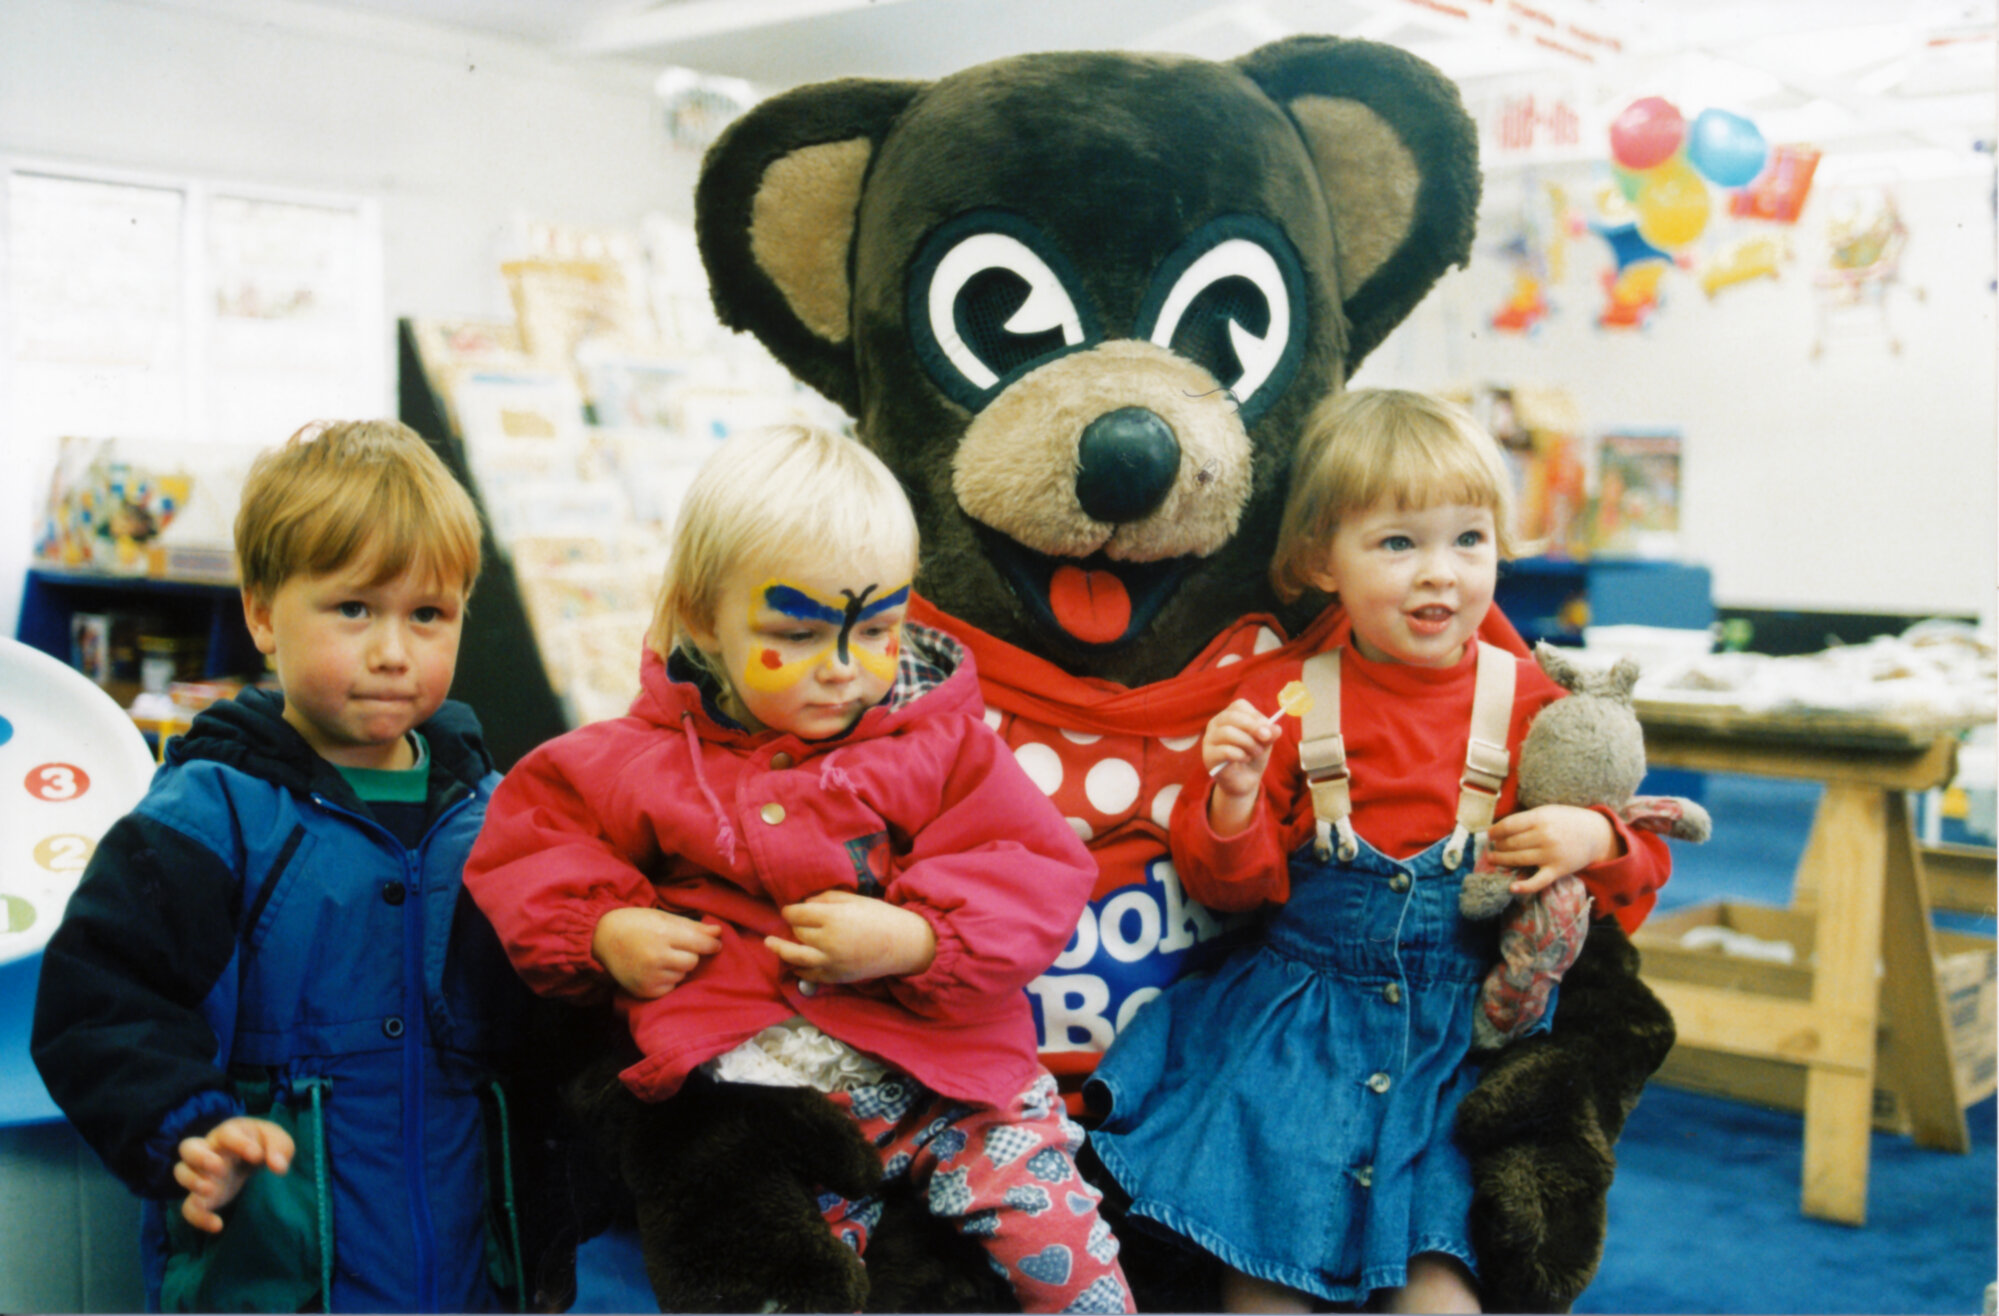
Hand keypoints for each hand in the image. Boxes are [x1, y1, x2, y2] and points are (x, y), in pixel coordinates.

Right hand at [174, 1116, 293, 1233]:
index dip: (240, 1143)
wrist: (252, 1157)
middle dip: (200, 1157)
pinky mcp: (201, 1197)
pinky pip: (187, 1207)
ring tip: (211, 1190)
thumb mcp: (277, 1140)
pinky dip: (198, 1217)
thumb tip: (278, 1167)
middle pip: (188, 1147)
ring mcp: (202, 1174)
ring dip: (192, 1181)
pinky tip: (218, 1225)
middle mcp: (210, 1151)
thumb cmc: (263, 1144)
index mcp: (229, 1133)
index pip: (227, 1133)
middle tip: (220, 1167)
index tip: (257, 1156)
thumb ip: (280, 1148)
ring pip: (180, 1172)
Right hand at [593, 906, 724, 998]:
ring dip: (678, 967)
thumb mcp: (663, 918)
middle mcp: (656, 957)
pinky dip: (667, 980)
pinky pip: (670, 988)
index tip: (715, 944)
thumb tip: (718, 932)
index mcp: (663, 934)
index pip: (701, 944)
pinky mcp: (644, 991)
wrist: (602, 937)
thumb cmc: (636, 924)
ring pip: (682, 975)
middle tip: (676, 947)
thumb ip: (693, 927)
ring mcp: (649, 976)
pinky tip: (654, 969)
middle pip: (693, 962)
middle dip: (690, 955)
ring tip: (660, 957)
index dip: (712, 944)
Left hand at [766, 889, 935, 983]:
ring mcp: (830, 962)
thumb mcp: (854, 899)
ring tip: (769, 944)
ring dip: (780, 950)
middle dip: (794, 927)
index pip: (797, 914)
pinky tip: (793, 964)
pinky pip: (810, 974)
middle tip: (795, 923)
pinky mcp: (836, 976)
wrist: (902, 944)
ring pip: (796, 956)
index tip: (789, 910)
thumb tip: (804, 904)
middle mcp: (828, 941)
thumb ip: (826, 898)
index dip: (790, 911)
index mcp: (833, 918)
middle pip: (798, 933)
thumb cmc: (880, 916)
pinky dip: (799, 969)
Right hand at [1203, 699, 1278, 834]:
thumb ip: (1270, 734)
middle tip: (1266, 738)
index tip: (1268, 728)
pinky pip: (1224, 751)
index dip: (1255, 716)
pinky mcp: (1208, 756)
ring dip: (1248, 743)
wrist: (1244, 781)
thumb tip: (1276, 729)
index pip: (1239, 706)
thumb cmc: (1252, 755)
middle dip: (1253, 727)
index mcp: (1229, 716)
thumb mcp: (1265, 742)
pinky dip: (1240, 755)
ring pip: (1227, 732)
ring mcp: (1209, 740)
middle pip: (1231, 717)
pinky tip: (1245, 759)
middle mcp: (1215, 724)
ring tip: (1256, 752)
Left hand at [1486, 804, 1617, 894]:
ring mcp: (1551, 854)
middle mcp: (1544, 836)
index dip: (1495, 831)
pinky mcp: (1557, 870)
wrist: (1596, 834)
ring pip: (1518, 859)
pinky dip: (1524, 886)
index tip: (1489, 834)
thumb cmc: (1566, 821)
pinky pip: (1538, 881)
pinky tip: (1511, 887)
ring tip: (1492, 858)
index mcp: (1540, 818)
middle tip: (1493, 847)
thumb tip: (1499, 827)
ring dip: (1501, 860)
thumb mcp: (1547, 812)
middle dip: (1498, 846)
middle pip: (1511, 843)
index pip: (1508, 826)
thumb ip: (1526, 819)